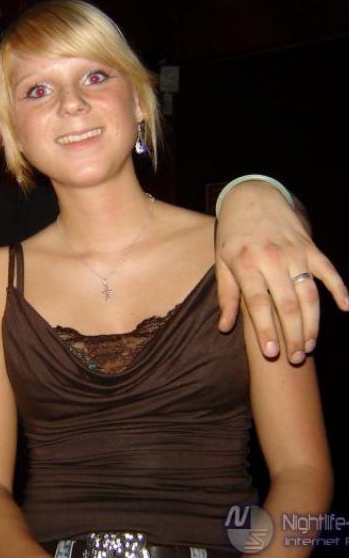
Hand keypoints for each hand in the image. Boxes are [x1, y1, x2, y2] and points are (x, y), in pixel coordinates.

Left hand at [215, 181, 348, 362]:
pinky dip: (339, 289)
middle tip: (295, 358)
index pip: (258, 305)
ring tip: (309, 346)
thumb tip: (224, 328)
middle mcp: (272, 259)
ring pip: (309, 294)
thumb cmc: (233, 236)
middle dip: (292, 335)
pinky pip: (328, 271)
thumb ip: (226, 296)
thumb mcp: (221, 264)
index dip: (266, 331)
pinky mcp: (311, 247)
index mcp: (246, 264)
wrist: (251, 199)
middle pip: (287, 305)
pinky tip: (345, 308)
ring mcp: (294, 252)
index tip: (271, 354)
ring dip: (312, 323)